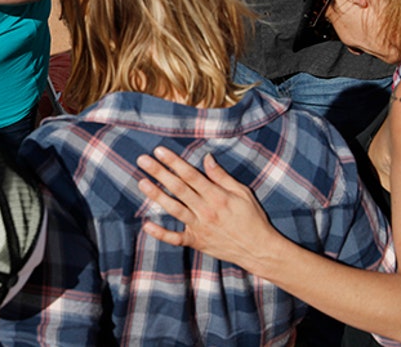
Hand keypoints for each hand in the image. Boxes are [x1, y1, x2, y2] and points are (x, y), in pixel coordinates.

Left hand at [135, 147, 275, 267]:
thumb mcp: (243, 193)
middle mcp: (206, 210)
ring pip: (174, 209)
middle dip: (159, 172)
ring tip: (141, 182)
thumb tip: (206, 158)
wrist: (259, 250)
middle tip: (142, 160)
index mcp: (217, 196)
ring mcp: (200, 227)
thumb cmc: (252, 218)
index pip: (191, 175)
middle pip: (179, 188)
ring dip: (156, 195)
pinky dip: (160, 233)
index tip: (159, 150)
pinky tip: (146, 225)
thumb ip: (222, 176)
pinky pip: (176, 238)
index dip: (174, 162)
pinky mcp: (197, 242)